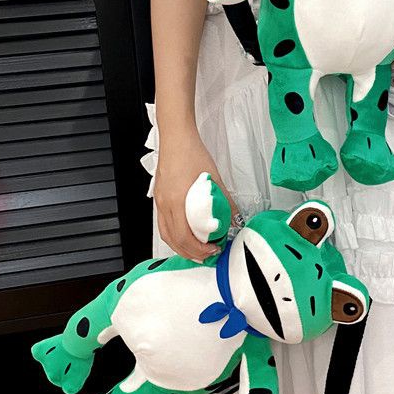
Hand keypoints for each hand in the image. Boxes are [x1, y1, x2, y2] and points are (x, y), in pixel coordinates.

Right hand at [154, 128, 237, 261]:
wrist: (176, 138)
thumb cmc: (191, 153)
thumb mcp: (214, 178)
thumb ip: (225, 200)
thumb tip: (235, 216)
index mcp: (177, 201)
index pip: (184, 237)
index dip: (198, 249)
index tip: (213, 250)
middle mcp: (165, 204)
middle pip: (173, 240)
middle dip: (190, 252)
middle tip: (206, 256)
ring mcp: (159, 201)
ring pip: (166, 233)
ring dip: (180, 246)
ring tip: (197, 250)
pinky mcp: (159, 197)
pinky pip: (163, 223)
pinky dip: (173, 234)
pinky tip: (185, 233)